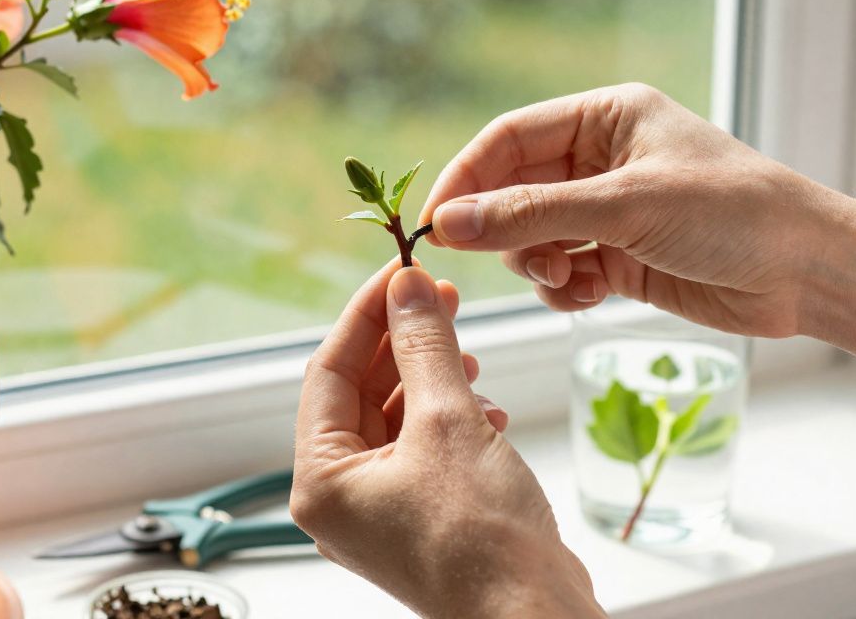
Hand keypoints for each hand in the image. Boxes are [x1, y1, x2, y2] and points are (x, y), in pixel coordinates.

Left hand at [292, 261, 603, 618]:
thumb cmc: (483, 540)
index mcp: (322, 481)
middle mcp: (342, 500)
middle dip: (403, 343)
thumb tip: (408, 286)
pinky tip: (488, 410)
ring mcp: (381, 514)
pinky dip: (451, 420)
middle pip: (361, 393)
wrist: (534, 617)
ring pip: (396, 420)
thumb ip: (424, 345)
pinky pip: (423, 450)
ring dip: (432, 379)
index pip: (329, 371)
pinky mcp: (421, 520)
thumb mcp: (449, 420)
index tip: (400, 270)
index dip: (366, 314)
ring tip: (469, 355)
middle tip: (441, 297)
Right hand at [418, 83, 855, 337]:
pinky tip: (589, 297)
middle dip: (506, 230)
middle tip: (511, 261)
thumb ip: (531, 215)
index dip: (467, 179)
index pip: (508, 138)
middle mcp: (602, 159)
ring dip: (536, 264)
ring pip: (531, 237)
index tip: (436, 224)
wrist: (809, 273)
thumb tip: (448, 224)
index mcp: (606, 117)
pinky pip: (560, 272)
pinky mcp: (621, 257)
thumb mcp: (625, 206)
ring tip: (566, 279)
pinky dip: (562, 289)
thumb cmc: (732, 213)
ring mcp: (609, 210)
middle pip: (513, 190)